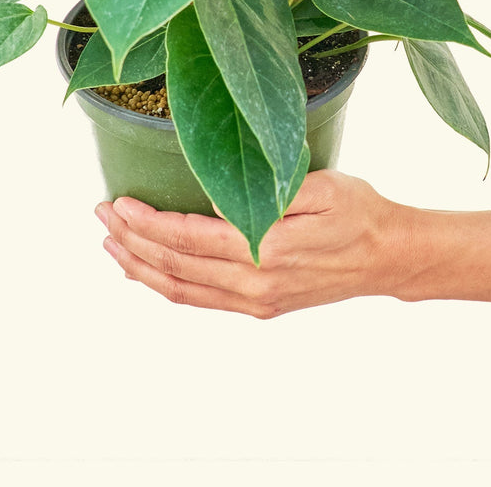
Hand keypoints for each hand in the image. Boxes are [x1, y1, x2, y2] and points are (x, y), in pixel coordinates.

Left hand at [94, 170, 405, 317]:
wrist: (389, 256)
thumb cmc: (358, 210)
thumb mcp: (320, 185)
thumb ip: (268, 193)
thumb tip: (214, 199)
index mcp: (266, 251)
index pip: (187, 239)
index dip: (146, 223)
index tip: (117, 202)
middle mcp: (255, 284)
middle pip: (175, 266)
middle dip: (131, 240)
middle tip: (101, 214)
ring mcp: (256, 300)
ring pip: (181, 289)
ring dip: (139, 267)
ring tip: (110, 242)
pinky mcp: (260, 305)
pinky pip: (200, 299)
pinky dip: (166, 285)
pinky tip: (146, 271)